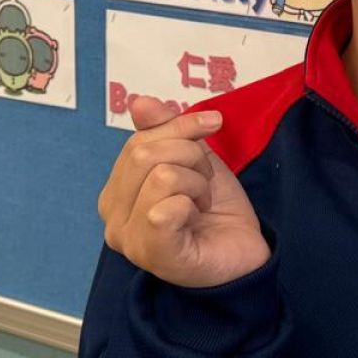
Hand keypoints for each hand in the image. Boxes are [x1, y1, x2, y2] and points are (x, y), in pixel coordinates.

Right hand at [98, 95, 268, 288]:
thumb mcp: (192, 158)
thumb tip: (139, 101)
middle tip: (206, 182)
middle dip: (190, 156)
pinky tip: (196, 220)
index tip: (212, 125)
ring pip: (161, 176)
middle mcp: (113, 218)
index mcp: (116, 193)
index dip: (179, 126)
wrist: (244, 254)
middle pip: (145, 154)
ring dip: (197, 184)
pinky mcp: (153, 255)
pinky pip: (165, 209)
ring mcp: (129, 240)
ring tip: (202, 204)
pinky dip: (191, 205)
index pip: (138, 141)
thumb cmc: (214, 211)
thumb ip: (164, 129)